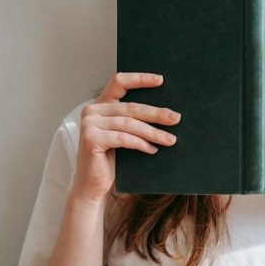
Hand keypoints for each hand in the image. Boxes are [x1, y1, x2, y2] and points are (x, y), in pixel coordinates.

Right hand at [72, 72, 180, 203]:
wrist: (94, 186)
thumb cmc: (112, 161)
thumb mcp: (125, 135)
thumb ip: (134, 120)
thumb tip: (167, 113)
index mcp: (100, 104)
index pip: (119, 82)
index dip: (140, 79)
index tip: (161, 80)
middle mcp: (92, 110)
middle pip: (130, 107)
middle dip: (156, 113)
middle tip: (176, 118)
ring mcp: (89, 124)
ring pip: (129, 124)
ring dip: (153, 132)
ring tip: (169, 140)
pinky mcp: (91, 138)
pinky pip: (123, 138)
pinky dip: (140, 144)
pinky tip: (152, 149)